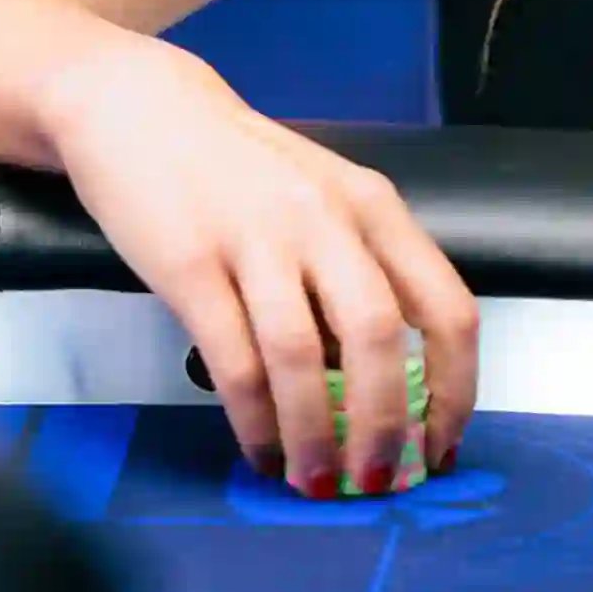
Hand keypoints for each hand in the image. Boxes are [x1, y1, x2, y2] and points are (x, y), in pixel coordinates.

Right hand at [48, 46, 478, 498]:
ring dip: (315, 435)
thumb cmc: (240, 168)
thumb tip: (383, 389)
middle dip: (386, 424)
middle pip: (380, 337)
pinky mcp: (190, 264)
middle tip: (378, 479)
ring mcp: (256, 239)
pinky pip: (234, 362)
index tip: (443, 446)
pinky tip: (261, 451)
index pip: (446, 307)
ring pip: (302, 358)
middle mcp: (325, 219)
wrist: (138, 108)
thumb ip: (358, 275)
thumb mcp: (322, 201)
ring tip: (314, 482)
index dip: (454, 388)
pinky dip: (254, 422)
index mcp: (374, 206)